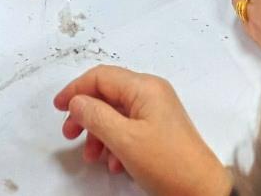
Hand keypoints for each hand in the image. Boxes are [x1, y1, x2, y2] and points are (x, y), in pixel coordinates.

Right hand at [54, 67, 231, 195]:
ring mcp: (156, 110)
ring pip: (116, 114)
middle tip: (69, 135)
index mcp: (144, 86)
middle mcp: (151, 92)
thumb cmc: (166, 162)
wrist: (202, 189)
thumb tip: (77, 101)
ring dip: (99, 133)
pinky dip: (115, 143)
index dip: (76, 89)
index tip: (58, 108)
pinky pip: (129, 128)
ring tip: (92, 157)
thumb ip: (96, 116)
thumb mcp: (125, 139)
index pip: (101, 76)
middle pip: (108, 94)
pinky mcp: (159, 129)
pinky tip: (113, 164)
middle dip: (86, 114)